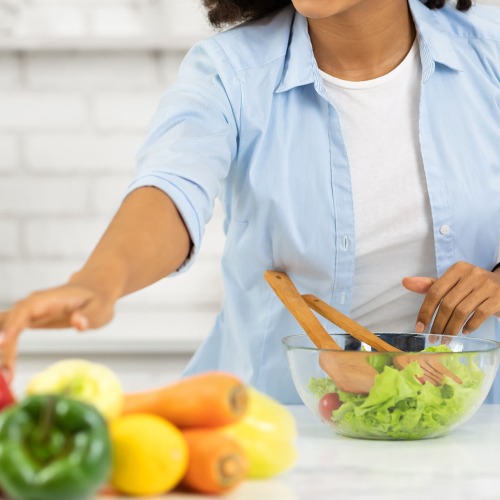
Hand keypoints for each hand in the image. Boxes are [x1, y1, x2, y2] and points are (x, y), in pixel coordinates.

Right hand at [0, 284, 115, 381]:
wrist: (93, 291)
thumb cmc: (97, 300)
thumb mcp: (100, 309)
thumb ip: (89, 316)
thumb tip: (78, 323)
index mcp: (48, 299)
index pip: (24, 310)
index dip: (11, 325)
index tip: (2, 342)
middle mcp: (32, 305)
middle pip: (6, 322)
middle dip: (2, 346)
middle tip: (5, 374)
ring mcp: (27, 313)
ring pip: (3, 329)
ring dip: (2, 352)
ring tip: (6, 377)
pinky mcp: (26, 322)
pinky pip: (7, 336)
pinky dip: (4, 352)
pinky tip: (6, 372)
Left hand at [402, 261, 499, 337]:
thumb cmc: (472, 286)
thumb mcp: (452, 282)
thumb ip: (430, 285)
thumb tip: (406, 282)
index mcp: (457, 269)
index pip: (435, 291)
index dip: (425, 311)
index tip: (419, 327)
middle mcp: (472, 274)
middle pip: (447, 303)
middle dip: (438, 324)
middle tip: (433, 338)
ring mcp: (486, 285)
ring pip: (462, 311)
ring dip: (451, 329)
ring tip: (446, 339)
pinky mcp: (498, 297)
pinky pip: (480, 314)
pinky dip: (470, 326)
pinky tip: (464, 332)